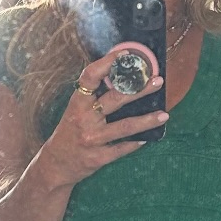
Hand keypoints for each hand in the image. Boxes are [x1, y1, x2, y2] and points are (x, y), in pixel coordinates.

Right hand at [37, 52, 166, 189]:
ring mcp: (92, 139)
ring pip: (124, 127)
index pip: (89, 77)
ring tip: (164, 115)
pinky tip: (149, 137)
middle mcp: (83, 119)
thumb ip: (93, 97)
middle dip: (139, 89)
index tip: (125, 55)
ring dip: (147, 120)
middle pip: (115, 99)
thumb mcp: (75, 111)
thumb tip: (122, 78)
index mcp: (77, 103)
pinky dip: (136, 143)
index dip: (107, 63)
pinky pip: (122, 149)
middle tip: (157, 81)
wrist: (56, 165)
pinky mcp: (98, 158)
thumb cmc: (69, 133)